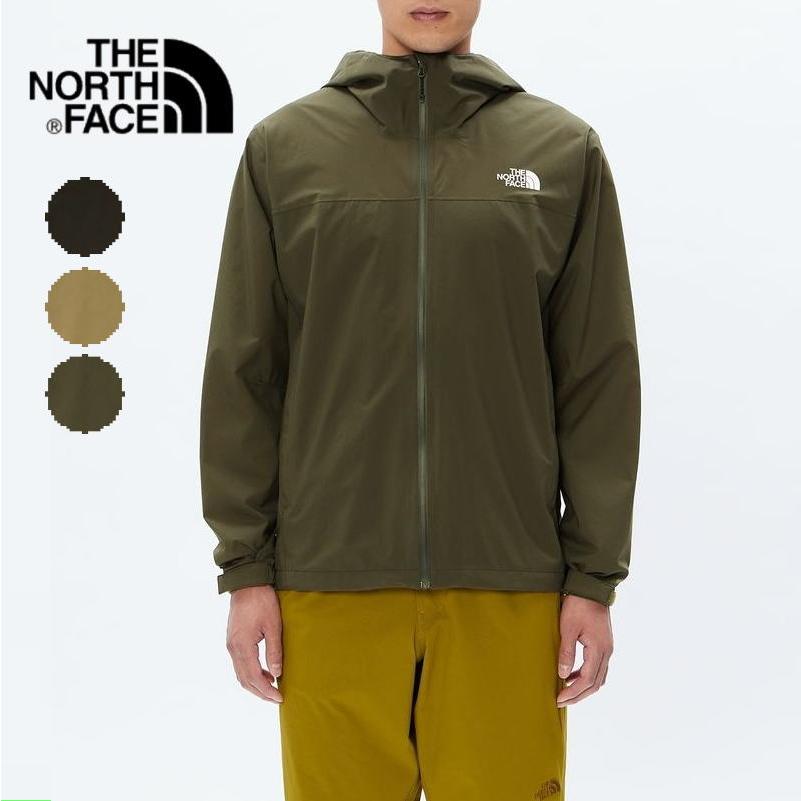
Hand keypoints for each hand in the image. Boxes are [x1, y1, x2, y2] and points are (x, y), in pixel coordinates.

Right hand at [226, 585, 283, 702]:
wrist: (247, 583)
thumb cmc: (262, 601)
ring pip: (240, 673)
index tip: (279, 697)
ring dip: (254, 683)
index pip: (253, 677)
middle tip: (276, 698)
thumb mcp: (273, 625)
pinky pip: (240, 663)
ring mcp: (231, 644)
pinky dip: (250, 672)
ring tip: (272, 687)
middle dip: (260, 692)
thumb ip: (274, 651)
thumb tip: (276, 674)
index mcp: (242, 646)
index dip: (266, 691)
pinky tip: (264, 671)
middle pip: (244, 679)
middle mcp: (233, 648)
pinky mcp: (233, 639)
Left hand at [556, 594, 612, 706]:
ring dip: (584, 687)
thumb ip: (567, 652)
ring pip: (599, 677)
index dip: (573, 692)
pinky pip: (598, 667)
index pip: (587, 680)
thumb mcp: (568, 628)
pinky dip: (586, 675)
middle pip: (596, 683)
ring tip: (566, 691)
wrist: (591, 587)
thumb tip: (563, 675)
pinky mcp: (604, 643)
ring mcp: (607, 648)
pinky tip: (573, 674)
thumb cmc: (578, 605)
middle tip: (561, 701)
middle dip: (578, 695)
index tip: (559, 699)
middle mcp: (607, 652)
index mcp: (599, 649)